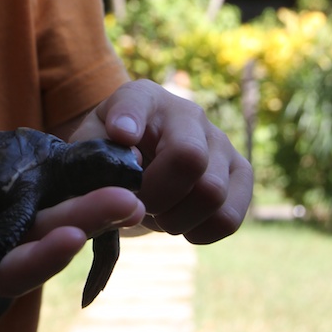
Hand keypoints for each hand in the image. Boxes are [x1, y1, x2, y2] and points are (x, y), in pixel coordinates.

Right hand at [0, 184, 144, 303]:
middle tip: (130, 203)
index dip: (37, 257)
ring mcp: (8, 236)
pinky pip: (49, 202)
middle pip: (46, 240)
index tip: (69, 238)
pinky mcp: (12, 213)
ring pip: (56, 219)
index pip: (8, 270)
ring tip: (135, 187)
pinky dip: (78, 189)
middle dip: (86, 222)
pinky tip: (109, 171)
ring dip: (95, 208)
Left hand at [71, 79, 252, 243]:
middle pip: (189, 157)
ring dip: (175, 219)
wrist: (141, 169)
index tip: (121, 135)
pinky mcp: (241, 174)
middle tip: (138, 205)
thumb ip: (97, 154)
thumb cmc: (111, 155)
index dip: (130, 117)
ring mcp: (221, 142)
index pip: (138, 102)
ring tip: (158, 214)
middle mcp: (189, 113)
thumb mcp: (90, 149)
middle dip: (157, 195)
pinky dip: (200, 232)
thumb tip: (133, 166)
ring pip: (212, 193)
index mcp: (143, 99)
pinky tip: (182, 224)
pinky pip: (229, 218)